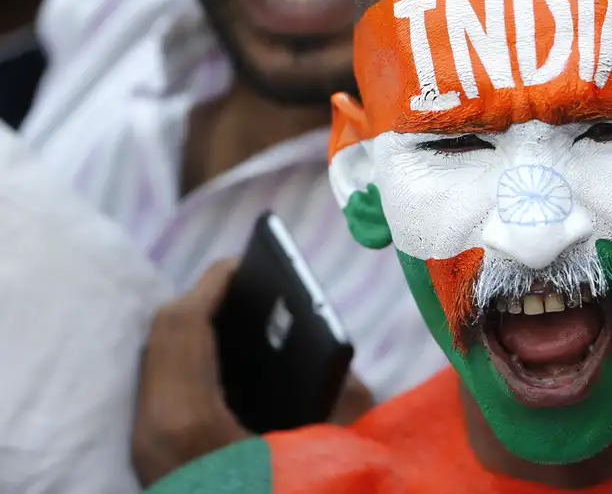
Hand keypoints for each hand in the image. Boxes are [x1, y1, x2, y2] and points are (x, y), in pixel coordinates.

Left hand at [132, 260, 373, 485]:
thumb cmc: (285, 492)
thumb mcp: (328, 451)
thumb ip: (344, 398)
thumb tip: (342, 366)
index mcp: (190, 418)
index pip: (186, 323)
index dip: (213, 282)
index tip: (244, 262)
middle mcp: (154, 428)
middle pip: (165, 335)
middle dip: (203, 299)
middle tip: (244, 283)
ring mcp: (146, 445)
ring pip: (157, 359)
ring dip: (193, 329)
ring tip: (235, 315)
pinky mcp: (150, 459)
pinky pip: (160, 385)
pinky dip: (188, 360)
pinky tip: (224, 364)